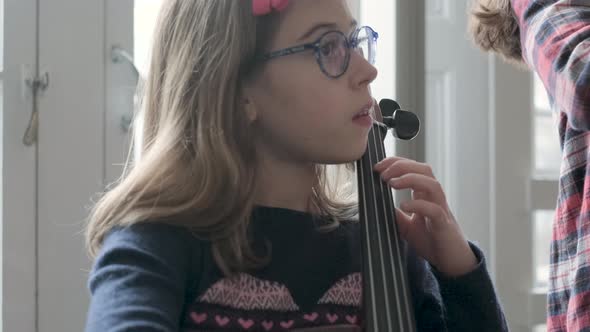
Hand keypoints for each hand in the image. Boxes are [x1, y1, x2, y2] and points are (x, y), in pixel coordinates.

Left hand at [373, 157, 477, 276]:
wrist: (452, 262)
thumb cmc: (432, 241)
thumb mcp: (407, 227)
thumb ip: (396, 215)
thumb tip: (379, 205)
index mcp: (426, 195)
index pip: (414, 168)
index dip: (396, 163)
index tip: (378, 167)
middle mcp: (435, 198)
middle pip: (424, 169)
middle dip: (401, 166)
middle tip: (382, 173)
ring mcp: (441, 210)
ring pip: (432, 184)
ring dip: (410, 179)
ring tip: (391, 183)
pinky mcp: (443, 225)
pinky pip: (434, 210)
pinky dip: (418, 205)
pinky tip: (404, 206)